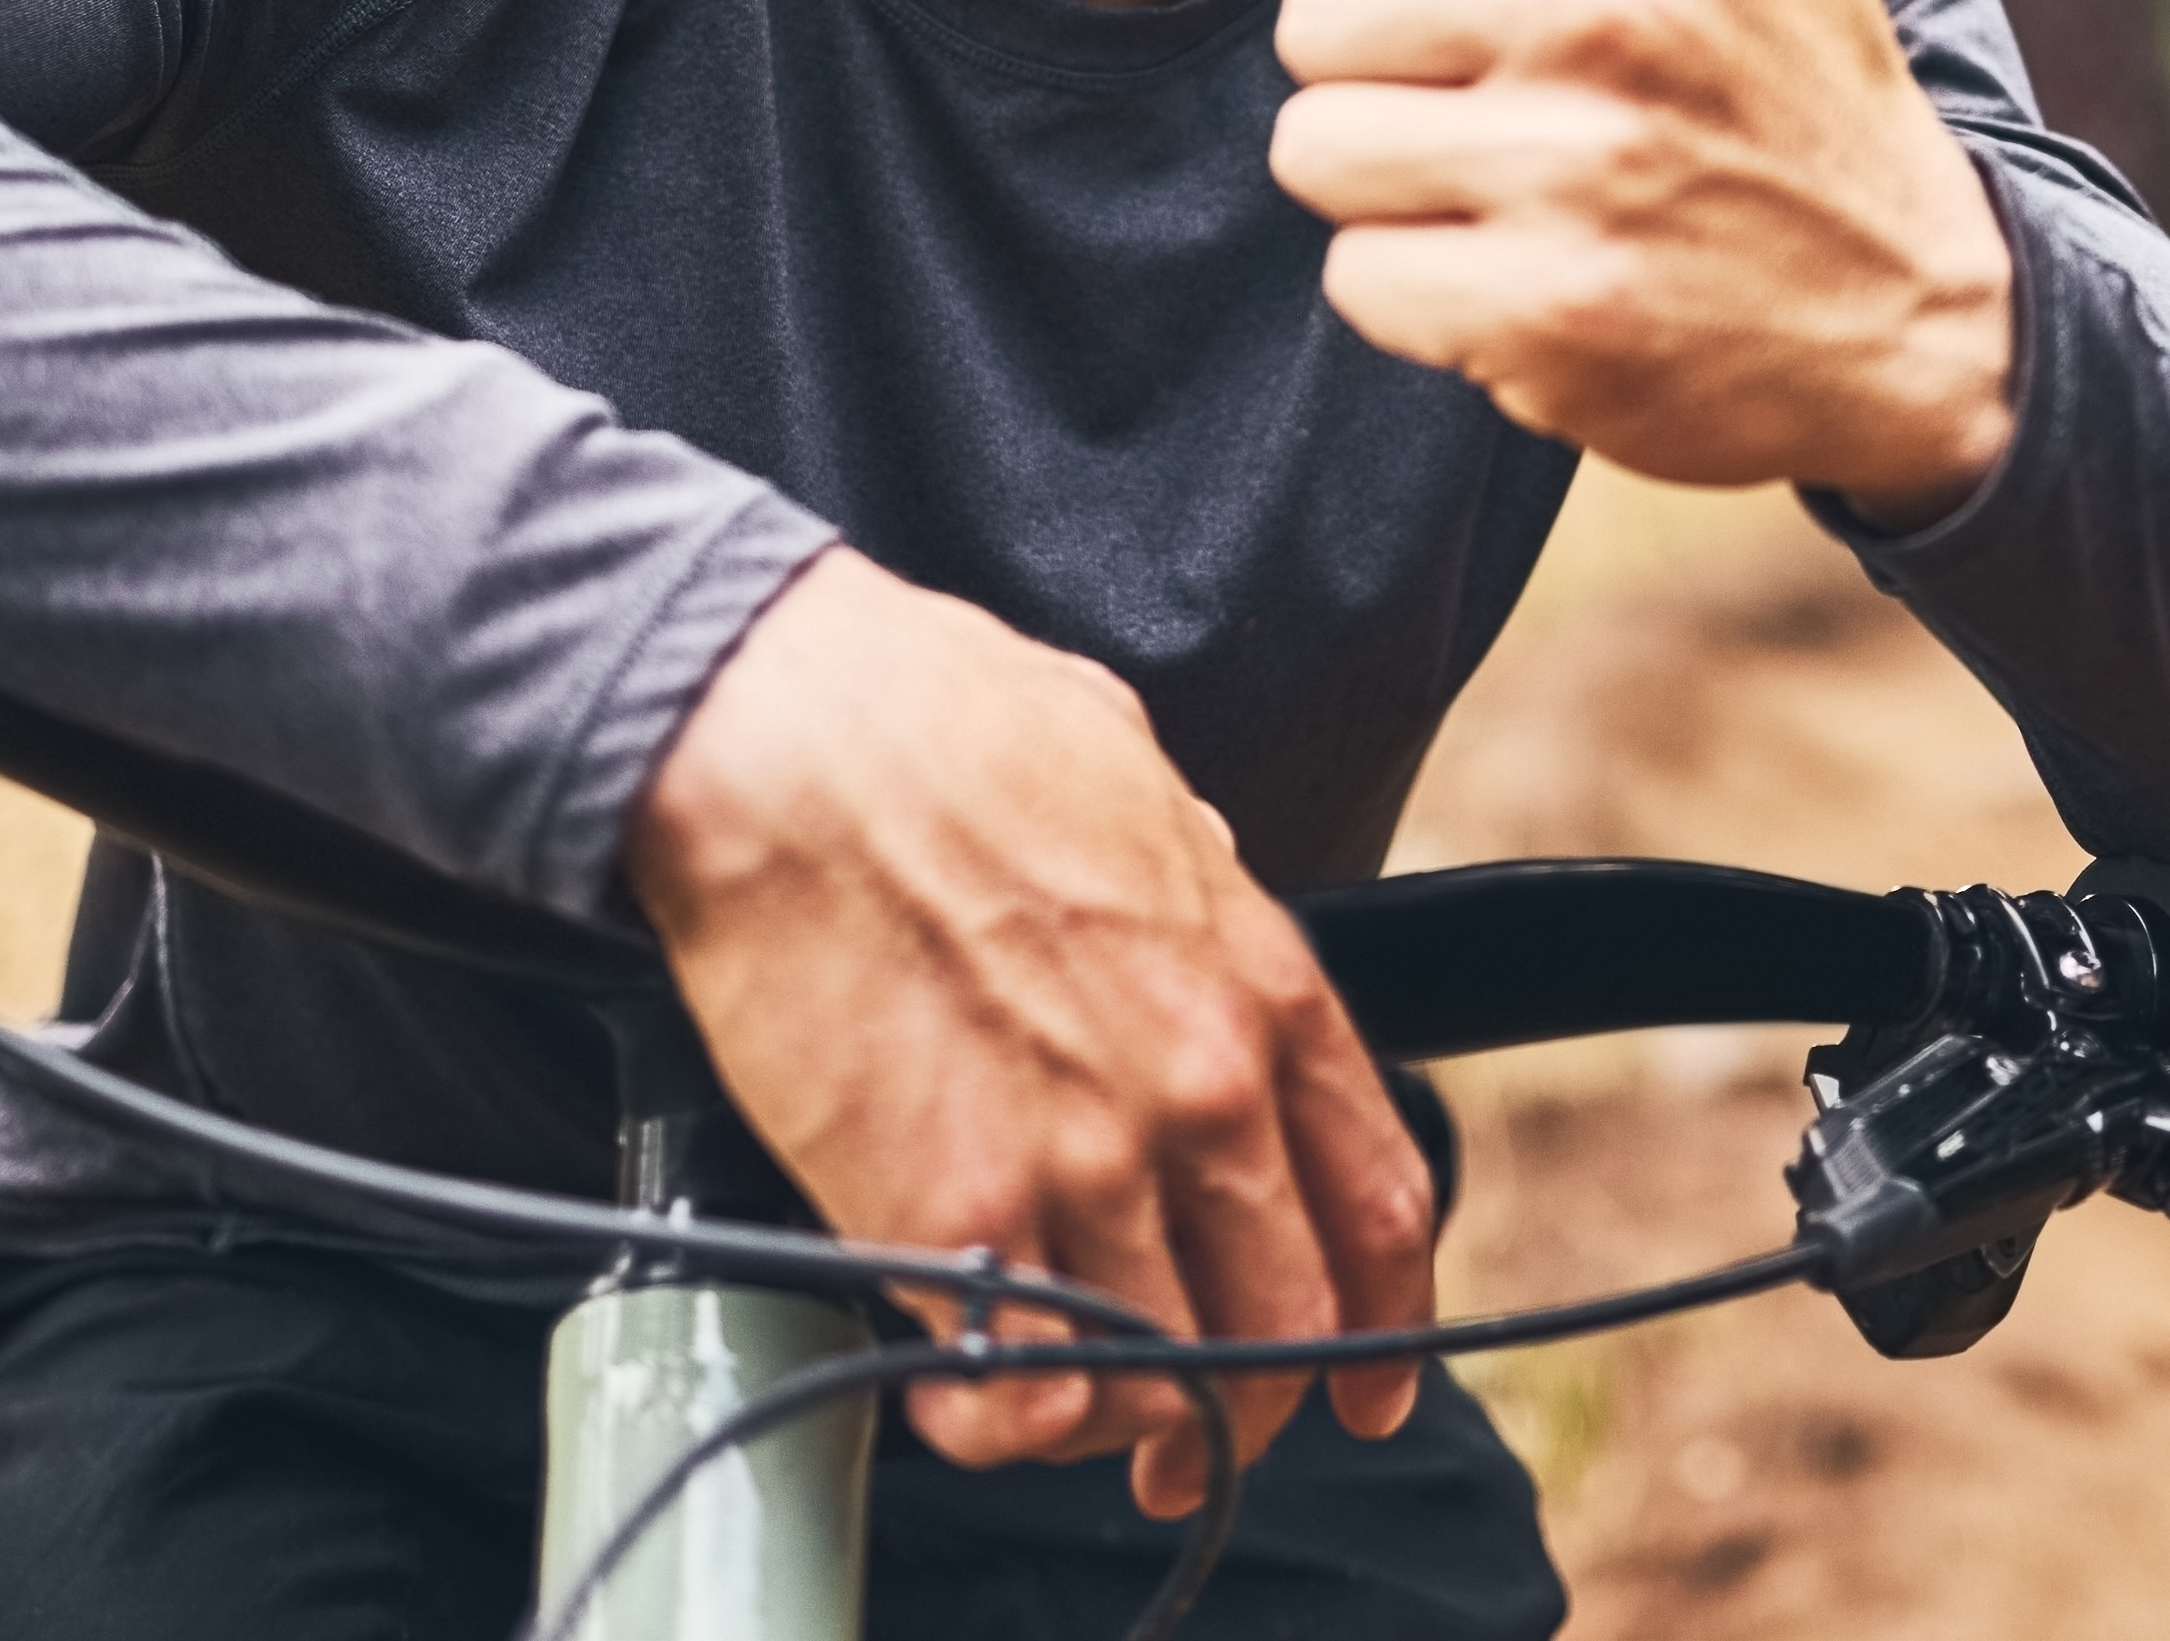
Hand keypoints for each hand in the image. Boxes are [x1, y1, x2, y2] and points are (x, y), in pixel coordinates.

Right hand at [629, 549, 1433, 1513]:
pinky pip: (1021, 1392)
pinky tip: (979, 1391)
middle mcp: (1201, 1089)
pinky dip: (1012, 1424)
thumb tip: (1190, 911)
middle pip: (1282, 1327)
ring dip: (1124, 1421)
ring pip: (1162, 1380)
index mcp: (1259, 983)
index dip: (1379, 1325)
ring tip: (1069, 1413)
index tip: (1362, 1380)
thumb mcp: (1135, 781)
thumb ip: (1192, 884)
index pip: (1380, 1206)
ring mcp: (1083, 1159)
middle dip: (1248, 1406)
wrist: (789, 739)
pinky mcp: (950, 1214)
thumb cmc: (939, 727)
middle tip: (1194, 1440)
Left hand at [1269, 0, 2020, 520]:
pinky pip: (1365, 286)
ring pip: (1322, 154)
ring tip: (1521, 193)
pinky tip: (1539, 283)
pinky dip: (1433, 307)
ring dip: (1402, 192)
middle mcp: (1605, 10)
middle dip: (1389, 78)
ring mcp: (1579, 169)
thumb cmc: (1811, 63)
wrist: (1914, 317)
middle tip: (1510, 109)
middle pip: (1315, 27)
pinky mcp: (1553, 316)